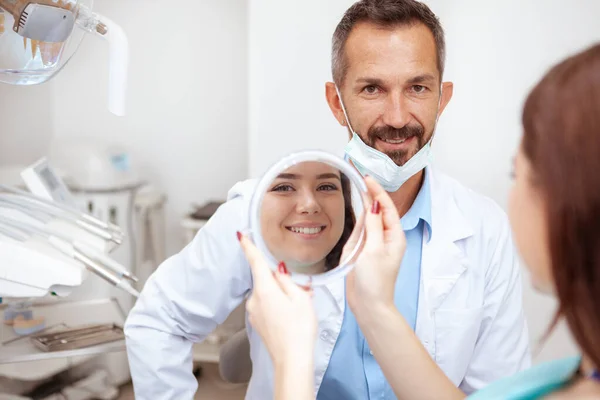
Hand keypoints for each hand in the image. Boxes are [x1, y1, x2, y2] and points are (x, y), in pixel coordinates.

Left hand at [237, 232, 316, 367]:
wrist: (292, 360)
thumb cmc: (299, 330)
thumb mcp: (300, 298)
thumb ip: (288, 280)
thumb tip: (279, 270)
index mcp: (265, 289)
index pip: (255, 262)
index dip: (248, 246)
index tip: (241, 235)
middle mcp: (255, 299)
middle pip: (266, 279)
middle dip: (282, 281)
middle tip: (302, 292)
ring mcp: (254, 312)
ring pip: (268, 293)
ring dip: (282, 295)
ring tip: (301, 307)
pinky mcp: (257, 323)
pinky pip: (267, 305)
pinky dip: (278, 305)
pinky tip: (292, 316)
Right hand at [343, 176, 406, 313]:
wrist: (369, 306)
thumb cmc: (375, 281)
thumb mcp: (373, 251)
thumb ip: (371, 227)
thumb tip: (372, 205)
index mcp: (394, 237)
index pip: (386, 208)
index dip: (377, 191)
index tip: (366, 178)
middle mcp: (385, 238)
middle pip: (377, 211)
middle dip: (370, 194)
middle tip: (359, 176)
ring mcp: (374, 245)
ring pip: (368, 220)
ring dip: (363, 205)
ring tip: (357, 187)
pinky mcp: (363, 252)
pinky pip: (359, 232)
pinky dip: (356, 222)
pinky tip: (354, 211)